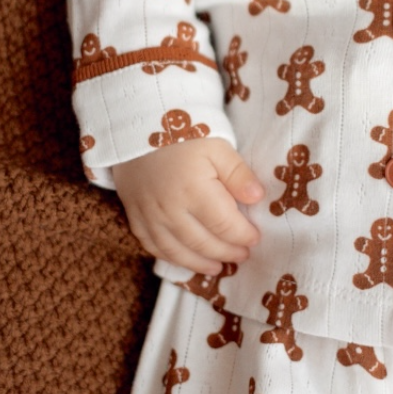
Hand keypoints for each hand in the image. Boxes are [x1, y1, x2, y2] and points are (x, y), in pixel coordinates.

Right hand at [111, 138, 263, 273]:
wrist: (138, 126)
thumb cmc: (184, 134)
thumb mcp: (218, 147)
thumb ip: (238, 174)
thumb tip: (258, 199)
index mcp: (194, 190)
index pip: (225, 225)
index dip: (243, 236)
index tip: (255, 238)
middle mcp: (170, 209)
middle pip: (203, 243)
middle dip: (226, 253)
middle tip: (242, 256)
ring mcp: (149, 216)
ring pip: (177, 252)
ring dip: (200, 263)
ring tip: (218, 267)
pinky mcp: (134, 216)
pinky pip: (152, 246)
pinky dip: (170, 258)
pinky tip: (185, 260)